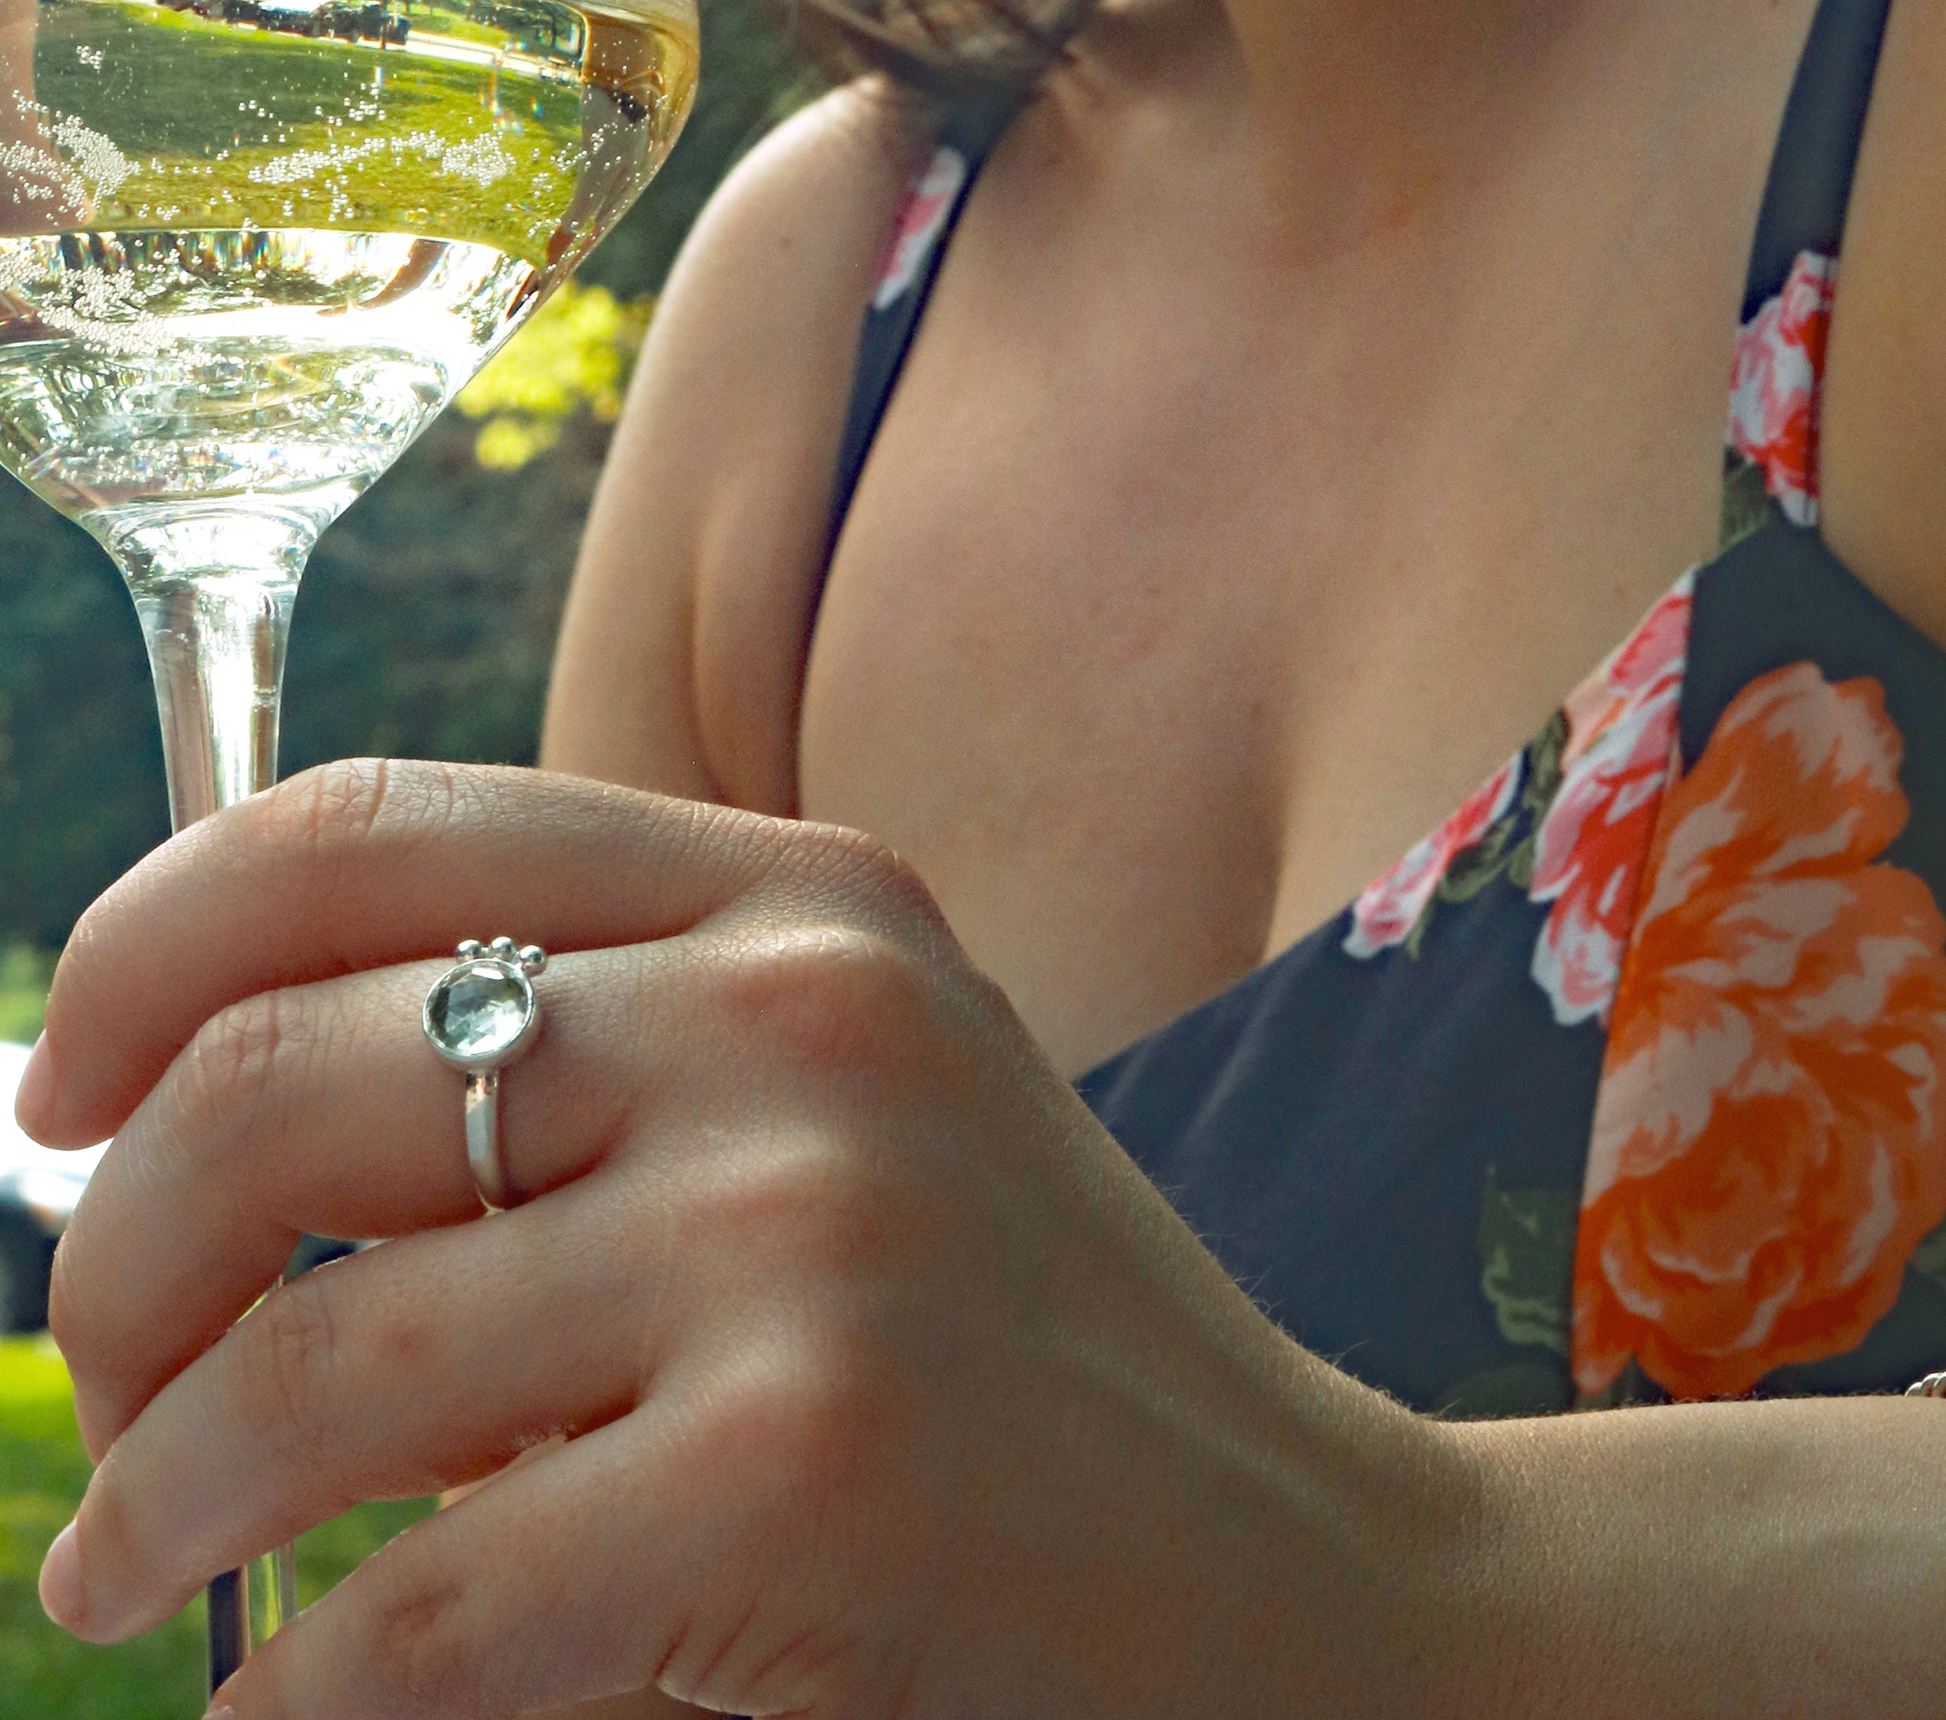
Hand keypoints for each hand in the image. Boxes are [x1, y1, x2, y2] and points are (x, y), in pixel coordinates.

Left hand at [17, 760, 1469, 1719]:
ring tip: (124, 1563)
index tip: (58, 1087)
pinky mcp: (814, 1468)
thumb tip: (199, 1098)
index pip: (364, 825)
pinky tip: (278, 1711)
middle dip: (109, 1258)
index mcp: (791, 893)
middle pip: (278, 1080)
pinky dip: (292, 1692)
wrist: (1310, 1580)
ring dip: (154, 1493)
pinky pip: (420, 1607)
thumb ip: (590, 1049)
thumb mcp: (836, 1102)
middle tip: (97, 1382)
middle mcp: (799, 1012)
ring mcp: (813, 1230)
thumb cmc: (1015, 1348)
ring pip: (307, 1361)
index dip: (141, 943)